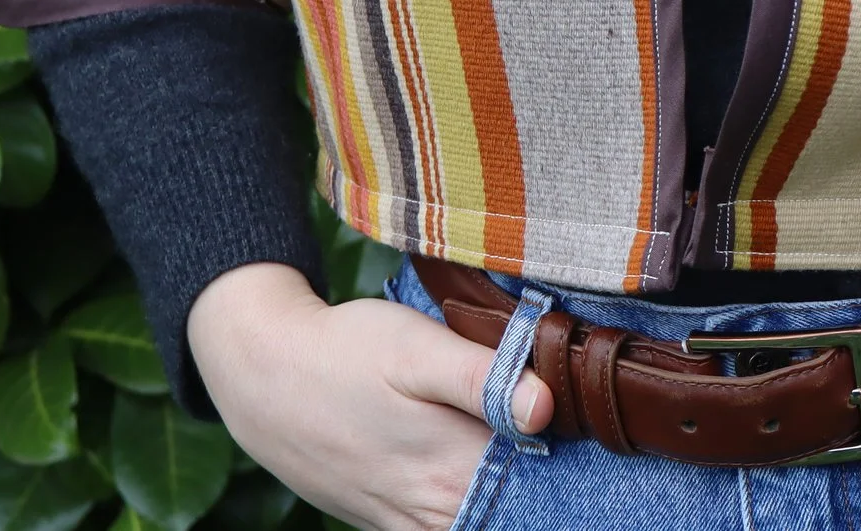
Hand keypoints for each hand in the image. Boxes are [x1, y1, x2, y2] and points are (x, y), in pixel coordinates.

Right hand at [187, 262, 552, 530]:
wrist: (260, 373)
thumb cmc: (343, 351)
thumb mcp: (415, 348)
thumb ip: (483, 378)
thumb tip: (546, 410)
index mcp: (453, 468)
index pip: (543, 489)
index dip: (578, 469)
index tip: (600, 438)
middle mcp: (434, 509)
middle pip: (516, 512)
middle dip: (553, 488)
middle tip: (580, 453)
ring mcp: (406, 521)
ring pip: (480, 522)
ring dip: (513, 499)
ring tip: (540, 461)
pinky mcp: (386, 519)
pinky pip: (443, 527)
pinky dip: (473, 506)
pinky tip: (487, 472)